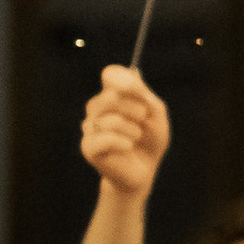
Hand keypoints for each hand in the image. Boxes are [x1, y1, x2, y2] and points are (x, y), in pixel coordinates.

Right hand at [81, 64, 169, 198]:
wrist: (144, 170)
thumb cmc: (150, 139)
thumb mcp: (155, 114)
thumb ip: (143, 94)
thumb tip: (133, 73)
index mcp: (112, 95)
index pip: (111, 74)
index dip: (125, 79)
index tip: (138, 90)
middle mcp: (97, 108)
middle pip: (111, 96)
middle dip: (134, 108)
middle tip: (144, 117)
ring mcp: (90, 127)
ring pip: (109, 119)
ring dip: (132, 128)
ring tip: (137, 136)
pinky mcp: (88, 147)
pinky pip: (104, 138)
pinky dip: (123, 142)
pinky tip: (129, 147)